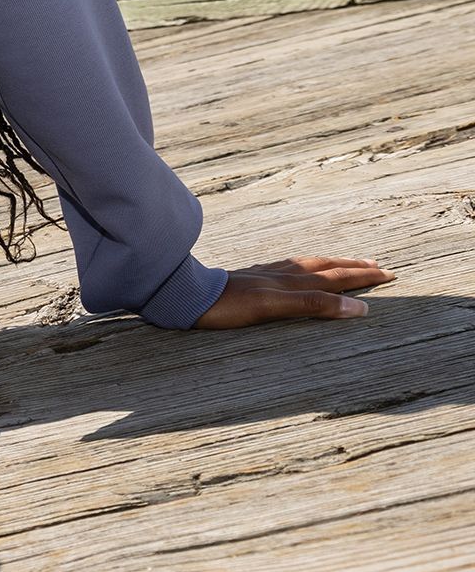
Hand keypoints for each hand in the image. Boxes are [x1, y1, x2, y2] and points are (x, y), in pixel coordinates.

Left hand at [192, 254, 396, 327]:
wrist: (183, 294)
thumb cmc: (226, 306)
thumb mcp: (273, 308)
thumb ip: (313, 306)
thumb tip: (358, 308)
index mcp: (291, 282)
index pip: (336, 278)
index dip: (363, 277)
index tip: (389, 273)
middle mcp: (281, 275)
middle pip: (325, 268)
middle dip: (354, 267)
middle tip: (378, 265)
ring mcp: (264, 274)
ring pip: (308, 266)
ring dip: (332, 265)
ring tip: (346, 263)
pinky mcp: (249, 278)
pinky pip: (287, 269)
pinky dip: (305, 268)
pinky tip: (297, 269)